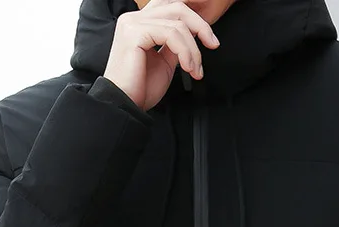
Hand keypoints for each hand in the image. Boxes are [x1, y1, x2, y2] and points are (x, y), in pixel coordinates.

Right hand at [103, 0, 219, 110]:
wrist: (125, 105)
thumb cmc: (140, 89)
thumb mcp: (164, 63)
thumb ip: (175, 46)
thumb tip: (191, 38)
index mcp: (140, 24)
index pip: (172, 9)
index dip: (195, 20)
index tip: (210, 40)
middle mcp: (134, 19)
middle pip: (177, 7)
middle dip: (201, 26)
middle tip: (213, 44)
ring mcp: (132, 24)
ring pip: (177, 24)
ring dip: (193, 49)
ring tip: (195, 70)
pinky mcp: (134, 33)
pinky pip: (170, 34)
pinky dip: (185, 51)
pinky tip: (187, 68)